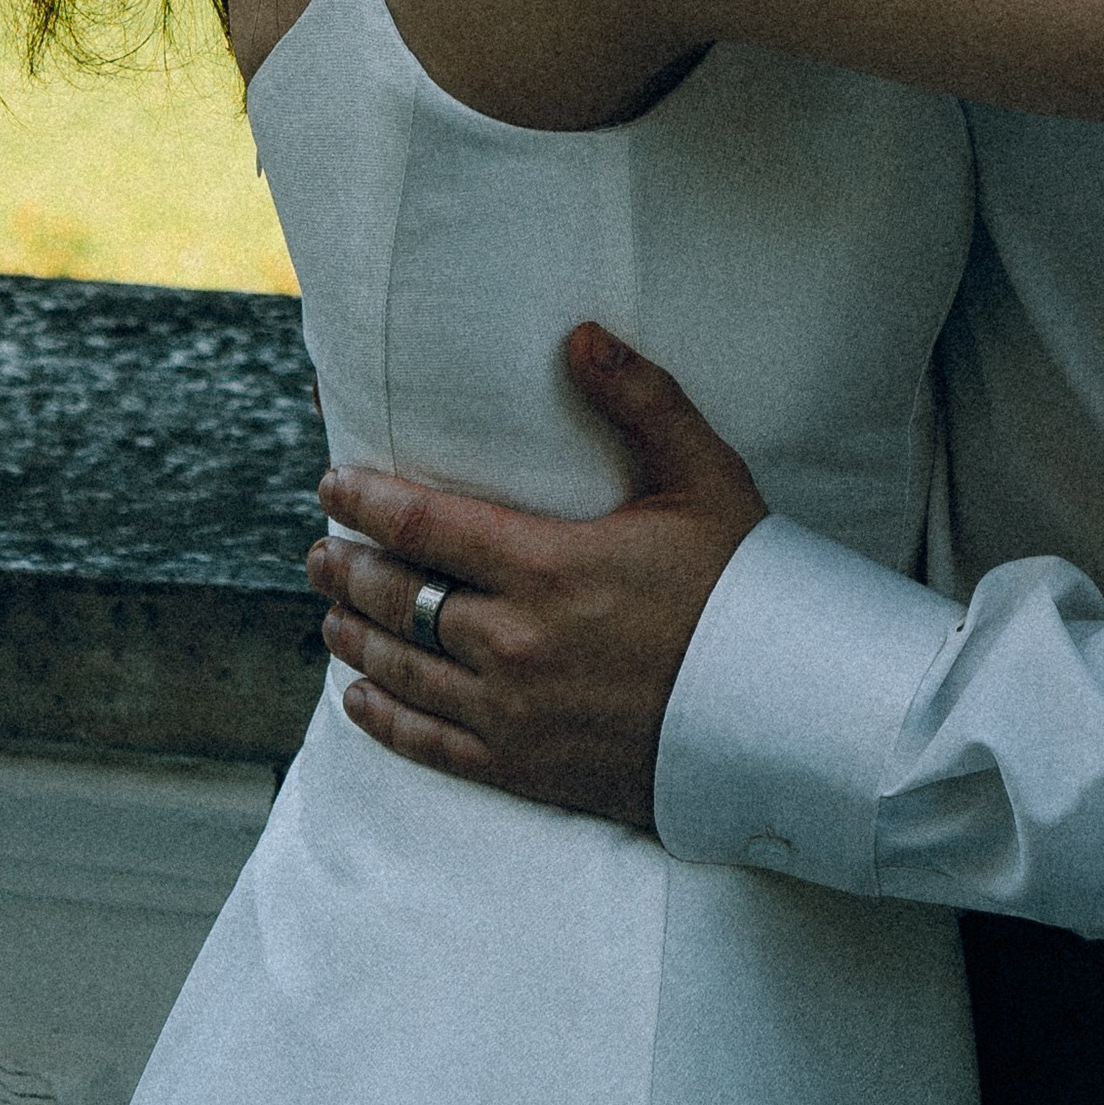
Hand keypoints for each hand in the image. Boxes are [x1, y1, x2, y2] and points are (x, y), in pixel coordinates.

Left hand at [310, 324, 767, 831]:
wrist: (786, 719)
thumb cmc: (745, 590)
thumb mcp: (704, 478)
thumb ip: (641, 400)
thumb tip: (580, 335)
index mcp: (550, 566)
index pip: (424, 526)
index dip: (366, 502)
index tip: (333, 484)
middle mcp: (518, 643)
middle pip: (401, 599)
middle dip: (348, 569)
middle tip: (317, 550)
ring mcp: (518, 713)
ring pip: (405, 671)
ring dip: (356, 639)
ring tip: (330, 613)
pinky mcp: (529, 769)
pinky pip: (434, 747)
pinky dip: (386, 721)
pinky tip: (359, 703)